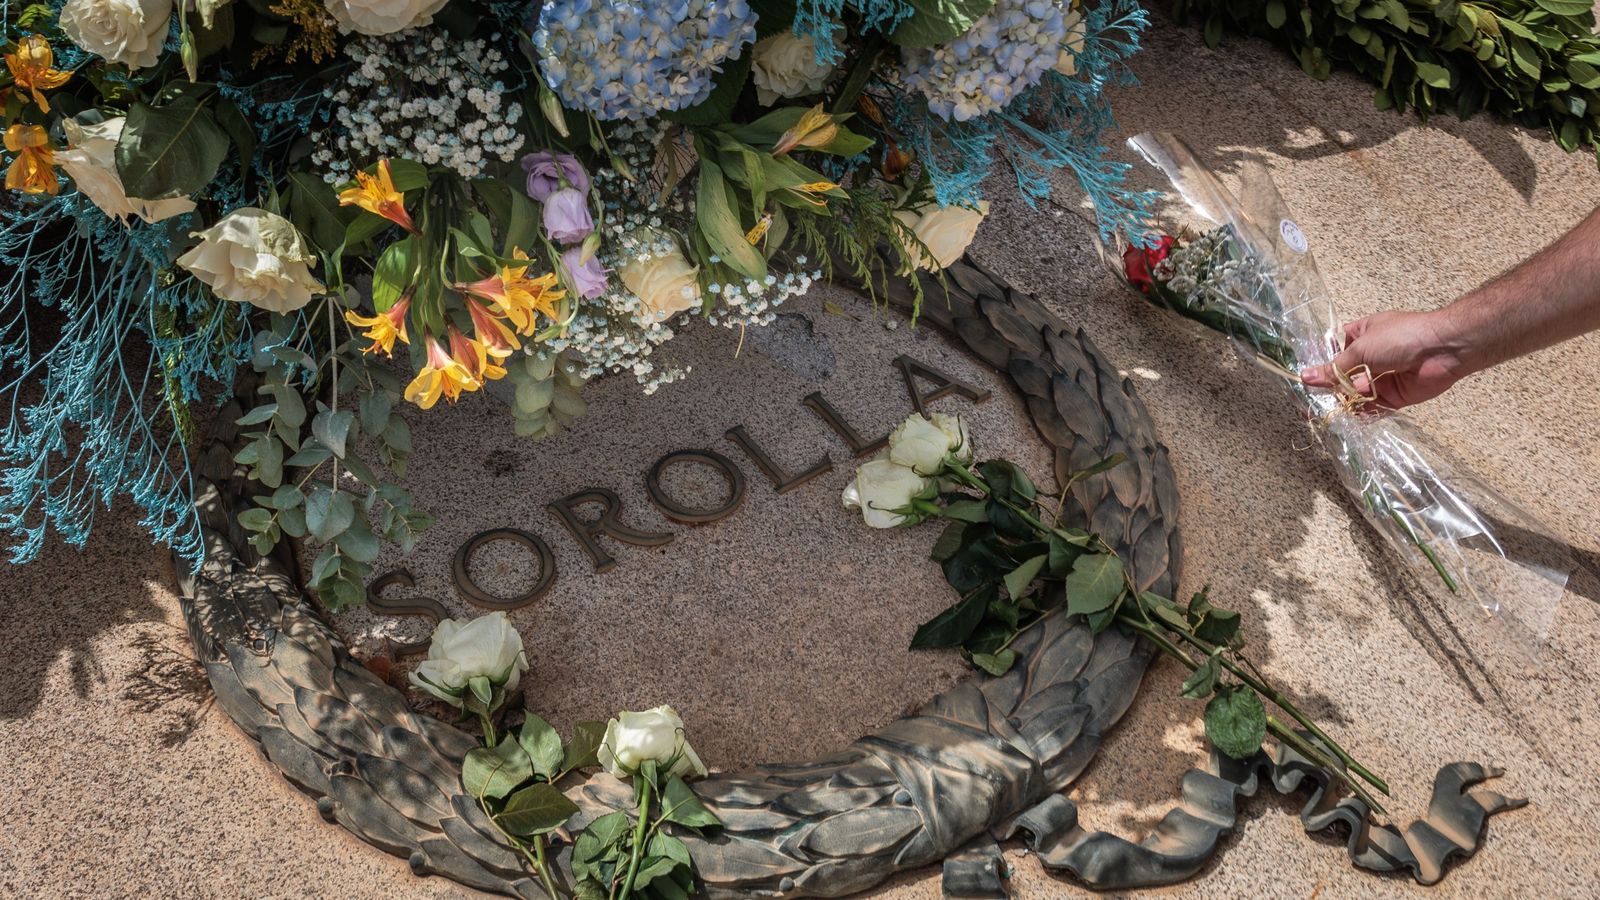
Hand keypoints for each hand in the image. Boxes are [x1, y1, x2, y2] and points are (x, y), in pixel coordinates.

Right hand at [1300, 310, 1470, 408]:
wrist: (1443, 349)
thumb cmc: (1401, 337)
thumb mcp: (1361, 349)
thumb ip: (1334, 368)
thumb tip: (1306, 378)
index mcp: (1361, 335)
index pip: (1334, 351)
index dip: (1320, 364)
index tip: (1303, 380)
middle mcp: (1370, 356)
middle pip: (1343, 375)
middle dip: (1328, 388)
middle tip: (1307, 404)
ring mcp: (1382, 377)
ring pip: (1356, 392)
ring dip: (1342, 402)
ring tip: (1323, 414)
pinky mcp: (1394, 396)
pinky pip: (1372, 407)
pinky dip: (1360, 413)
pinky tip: (1346, 418)